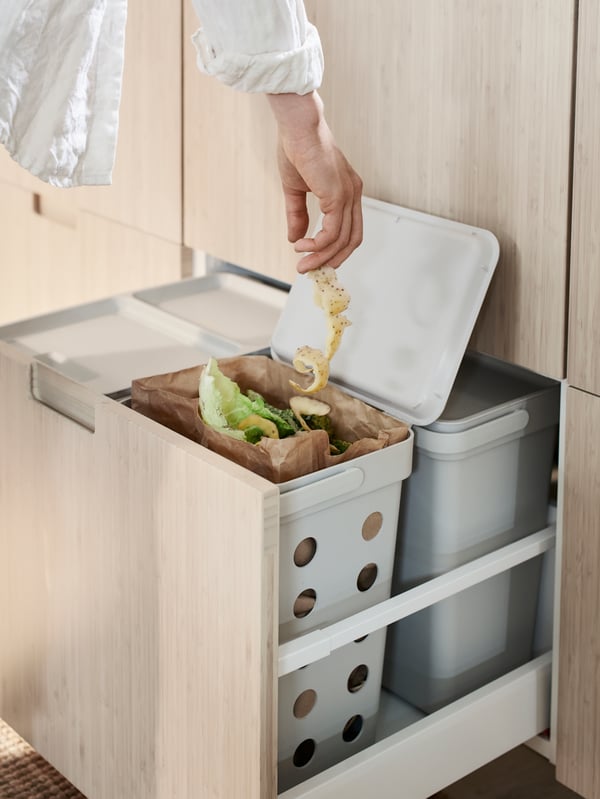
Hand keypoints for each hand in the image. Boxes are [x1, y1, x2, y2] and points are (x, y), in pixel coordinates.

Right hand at [267, 91, 362, 272]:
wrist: (296, 127)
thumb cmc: (297, 149)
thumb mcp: (295, 190)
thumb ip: (298, 215)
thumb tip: (295, 239)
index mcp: (347, 191)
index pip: (349, 230)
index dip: (334, 249)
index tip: (314, 259)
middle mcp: (353, 194)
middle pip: (351, 241)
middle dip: (331, 260)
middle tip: (309, 270)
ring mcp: (348, 195)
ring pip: (340, 240)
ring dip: (320, 257)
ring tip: (301, 264)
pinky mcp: (337, 196)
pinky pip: (331, 233)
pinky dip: (316, 245)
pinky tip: (301, 246)